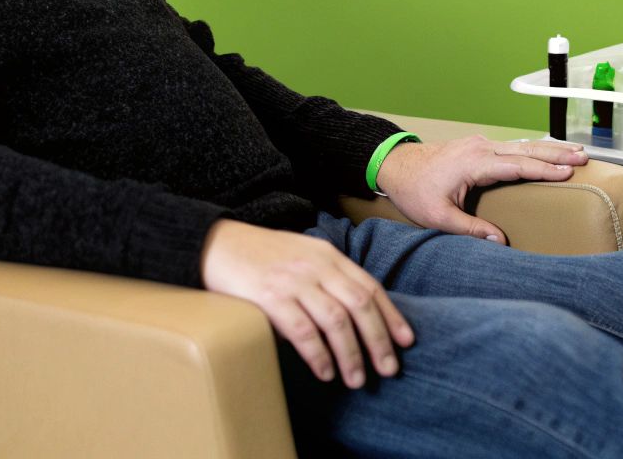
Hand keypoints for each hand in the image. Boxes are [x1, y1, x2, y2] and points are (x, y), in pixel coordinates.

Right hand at [200, 219, 413, 388]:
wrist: (217, 243)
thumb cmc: (261, 256)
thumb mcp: (303, 255)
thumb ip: (327, 277)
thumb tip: (354, 315)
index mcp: (328, 255)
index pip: (369, 287)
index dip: (391, 315)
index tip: (406, 341)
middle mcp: (316, 266)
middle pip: (359, 305)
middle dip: (379, 340)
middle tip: (389, 369)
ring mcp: (294, 281)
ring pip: (336, 321)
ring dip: (351, 354)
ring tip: (357, 379)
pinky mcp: (270, 297)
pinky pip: (302, 331)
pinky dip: (318, 354)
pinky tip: (324, 372)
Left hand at [375, 136, 586, 244]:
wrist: (396, 165)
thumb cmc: (414, 191)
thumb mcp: (438, 216)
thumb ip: (469, 229)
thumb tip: (499, 241)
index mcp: (474, 162)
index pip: (517, 165)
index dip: (544, 169)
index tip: (568, 171)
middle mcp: (481, 147)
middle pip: (526, 149)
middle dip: (557, 153)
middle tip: (584, 156)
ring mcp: (480, 144)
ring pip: (522, 145)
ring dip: (549, 149)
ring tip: (576, 152)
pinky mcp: (479, 147)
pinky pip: (513, 147)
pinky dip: (535, 150)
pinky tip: (549, 153)